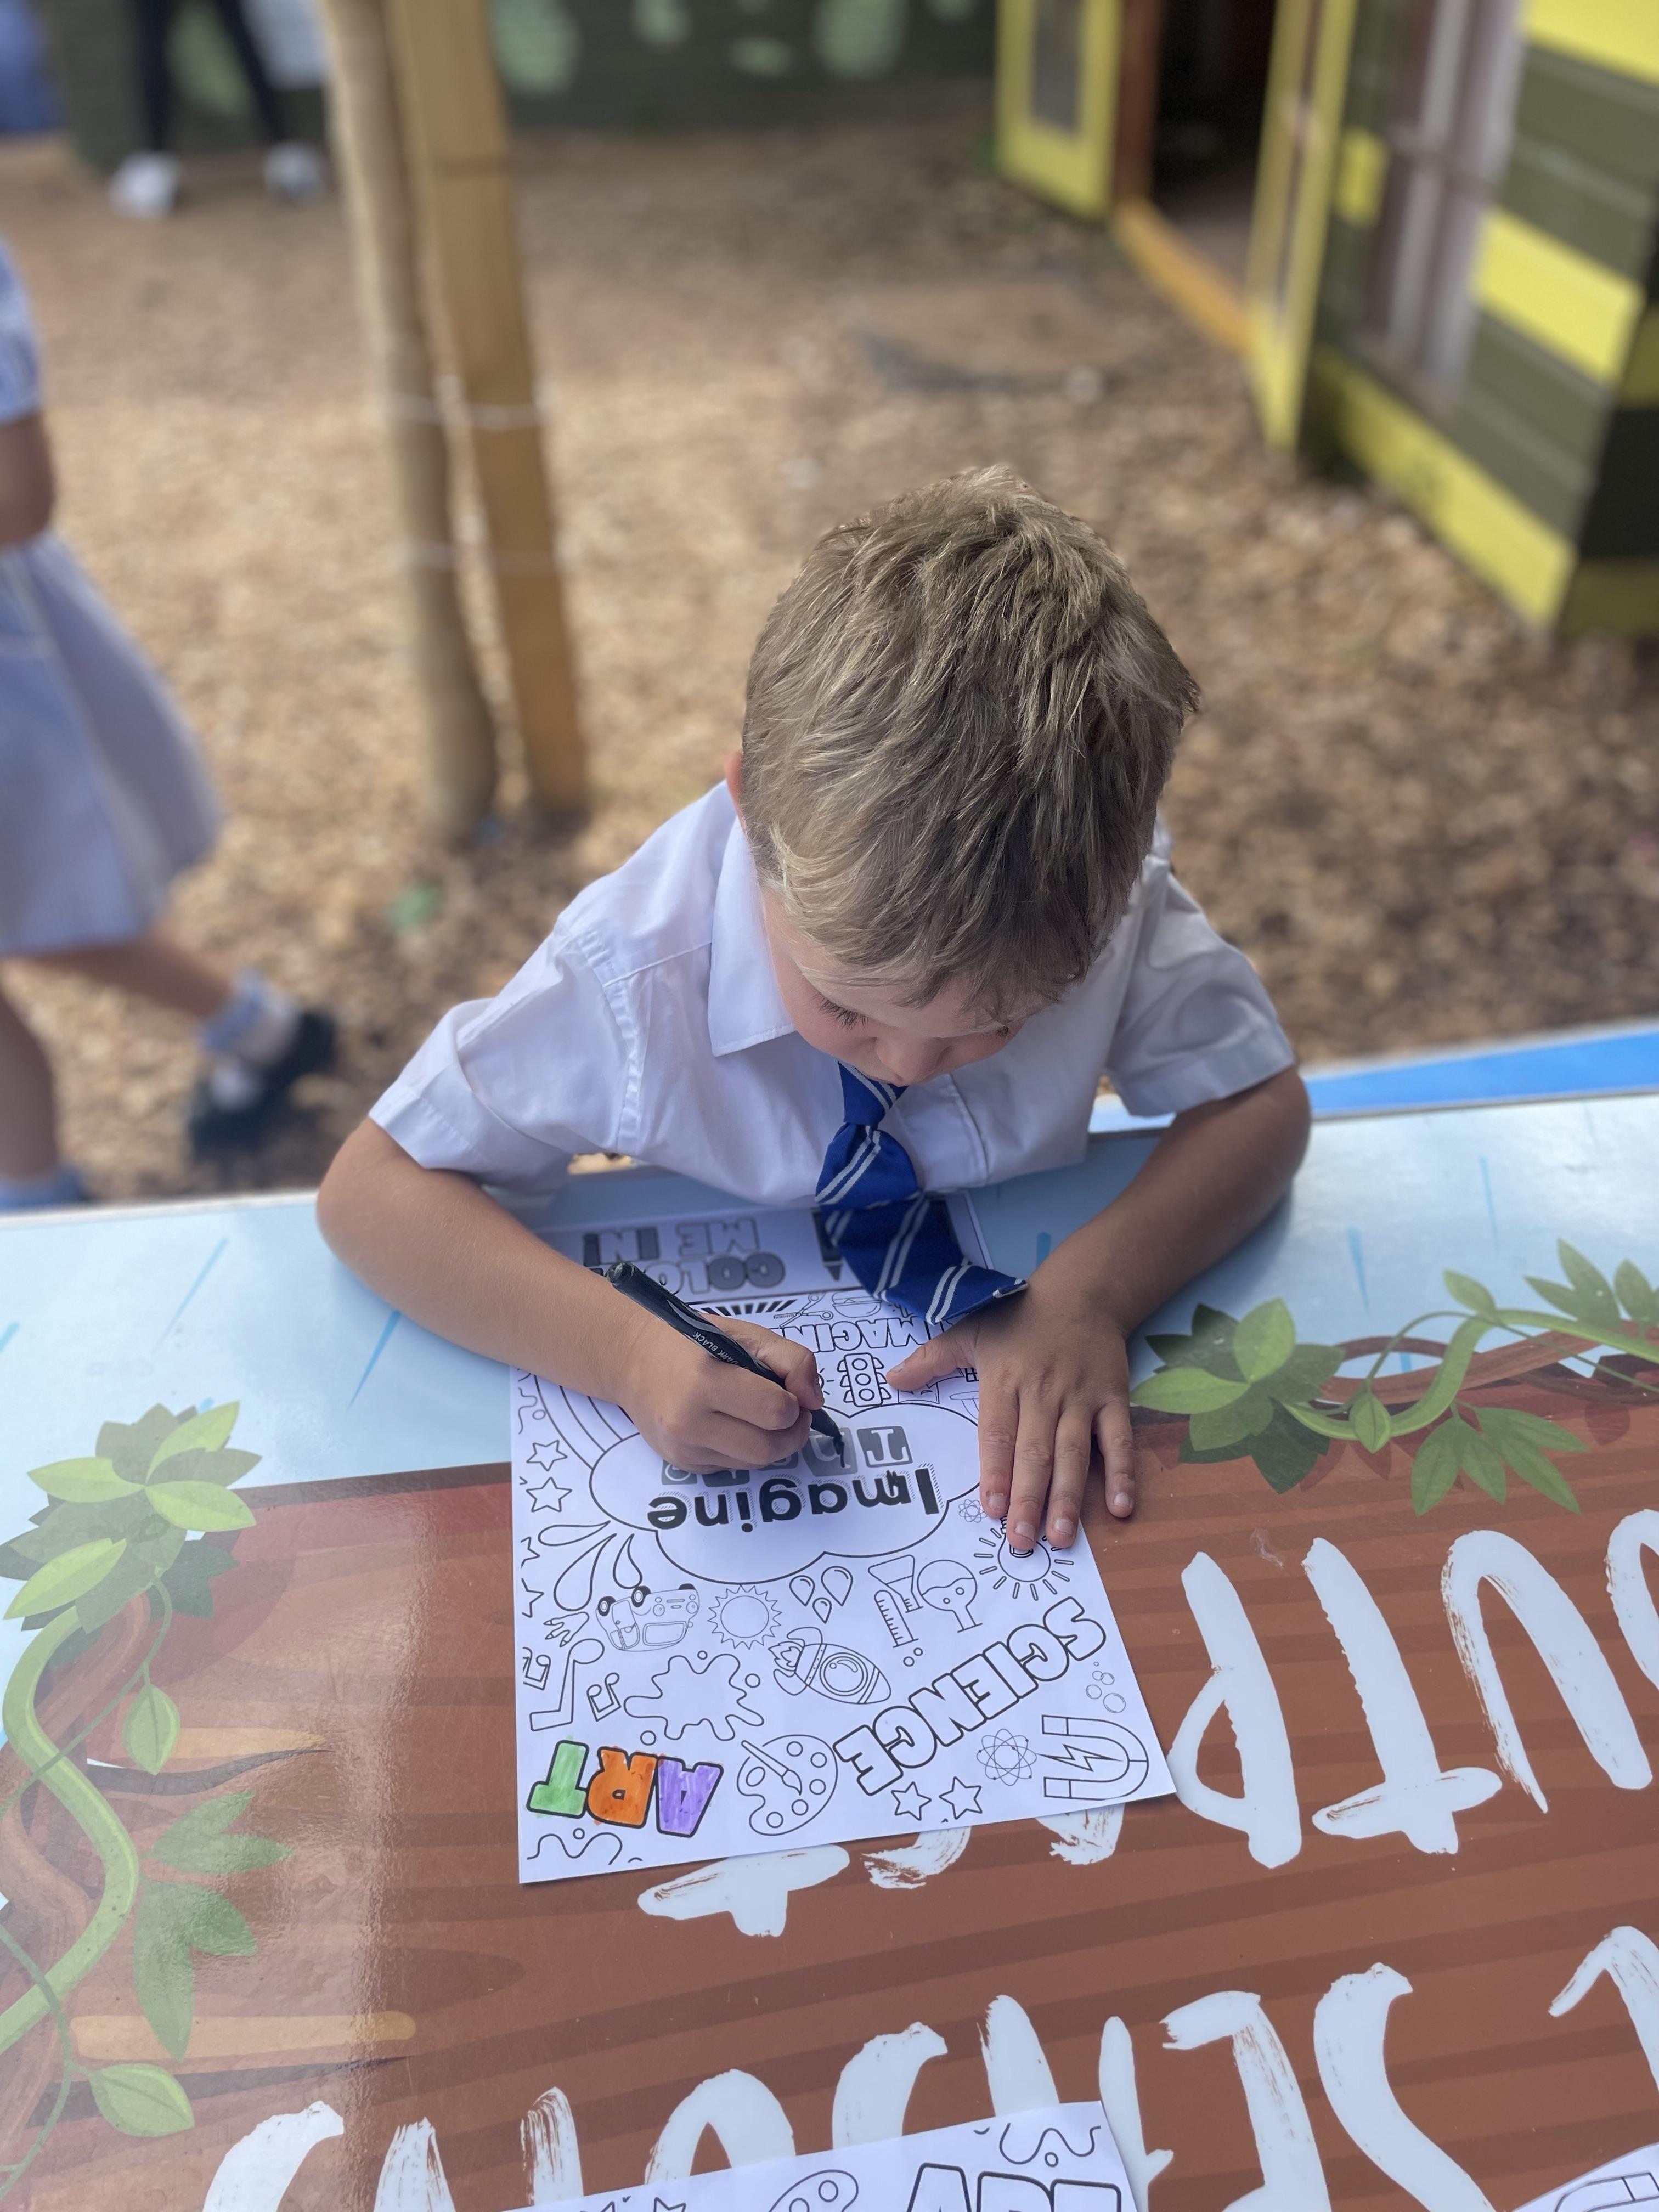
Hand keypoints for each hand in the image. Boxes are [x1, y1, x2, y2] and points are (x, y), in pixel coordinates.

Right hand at [617, 1309, 825, 1473]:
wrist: (633, 1360)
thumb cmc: (691, 1341)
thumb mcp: (745, 1334)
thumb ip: (792, 1359)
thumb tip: (813, 1401)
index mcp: (705, 1381)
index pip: (775, 1412)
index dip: (795, 1403)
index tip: (790, 1391)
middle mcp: (688, 1422)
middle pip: (768, 1449)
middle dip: (791, 1432)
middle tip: (789, 1412)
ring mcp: (682, 1448)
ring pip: (754, 1464)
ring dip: (771, 1443)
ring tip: (762, 1415)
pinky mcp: (682, 1464)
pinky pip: (733, 1468)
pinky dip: (745, 1450)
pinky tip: (734, 1424)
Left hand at [885, 1286, 1134, 1546]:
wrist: (1082, 1292)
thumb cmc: (1019, 1317)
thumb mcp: (970, 1330)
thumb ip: (932, 1359)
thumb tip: (891, 1379)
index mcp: (1005, 1380)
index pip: (998, 1434)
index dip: (995, 1472)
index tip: (991, 1509)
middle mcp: (1043, 1393)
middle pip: (1035, 1452)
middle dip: (1028, 1498)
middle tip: (1021, 1540)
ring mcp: (1081, 1398)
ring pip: (1074, 1453)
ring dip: (1068, 1497)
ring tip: (1062, 1537)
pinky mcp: (1113, 1398)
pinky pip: (1119, 1440)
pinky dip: (1123, 1473)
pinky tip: (1120, 1508)